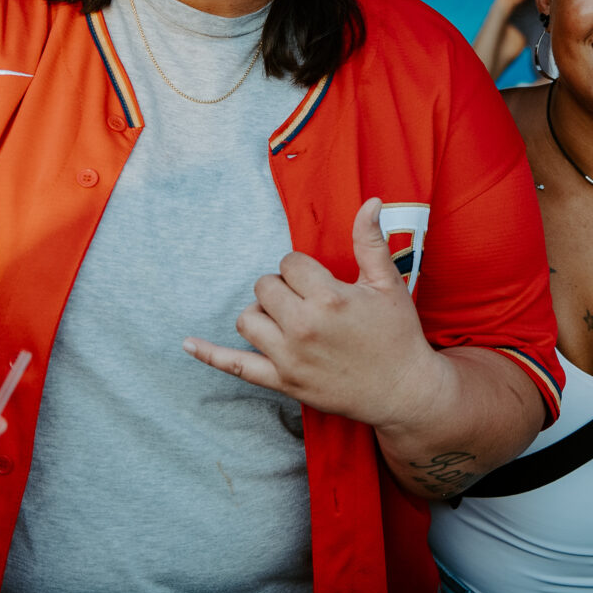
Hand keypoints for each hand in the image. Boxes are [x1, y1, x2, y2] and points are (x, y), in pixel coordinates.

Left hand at [185, 198, 445, 429]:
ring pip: (248, 319)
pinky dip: (209, 355)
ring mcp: (289, 357)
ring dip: (262, 314)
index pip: (290, 263)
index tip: (323, 283)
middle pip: (264, 286)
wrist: (404, 391)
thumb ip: (371, 242)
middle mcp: (303, 327)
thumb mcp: (388, 285)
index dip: (304, 270)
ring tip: (287, 320)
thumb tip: (369, 201)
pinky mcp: (282, 381)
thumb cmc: (397, 335)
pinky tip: (188, 343)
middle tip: (309, 301)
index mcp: (329, 299)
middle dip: (283, 288)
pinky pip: (236, 366)